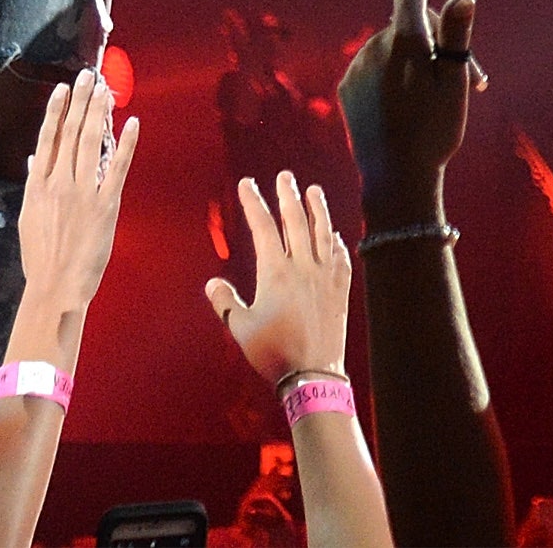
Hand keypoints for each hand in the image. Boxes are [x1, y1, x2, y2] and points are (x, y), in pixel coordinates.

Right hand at [7, 73, 138, 372]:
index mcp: (38, 185)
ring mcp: (83, 192)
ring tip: (105, 90)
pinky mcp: (105, 204)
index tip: (64, 88)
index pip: (48, 138)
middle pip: (71, 132)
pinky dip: (125, 143)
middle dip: (81, 101)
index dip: (57, 110)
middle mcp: (59, 182)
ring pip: (91, 142)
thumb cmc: (41, 256)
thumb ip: (35, 184)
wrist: (56, 286)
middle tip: (89, 76)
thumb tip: (36, 158)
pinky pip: (117, 167)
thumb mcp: (29, 217)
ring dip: (99, 113)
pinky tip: (132, 122)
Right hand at [203, 172, 348, 385]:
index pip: (264, 227)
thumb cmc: (273, 353)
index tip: (248, 184)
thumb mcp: (241, 328)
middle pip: (296, 221)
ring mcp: (326, 277)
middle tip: (284, 176)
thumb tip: (212, 283)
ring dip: (318, 209)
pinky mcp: (341, 289)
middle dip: (288, 196)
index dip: (254, 203)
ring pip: (323, 233)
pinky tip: (334, 234)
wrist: (312, 375)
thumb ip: (226, 302)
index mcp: (276, 273)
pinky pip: (341, 257)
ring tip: (313, 190)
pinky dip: (336, 241)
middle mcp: (304, 268)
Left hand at [337, 0, 485, 220]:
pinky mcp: (348, 87)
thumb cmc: (434, 133)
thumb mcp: (454, 84)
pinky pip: (377, 67)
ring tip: (438, 101)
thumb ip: (455, 36)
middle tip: (473, 80)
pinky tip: (408, 107)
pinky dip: (396, 77)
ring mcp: (358, 67)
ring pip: (396, 48)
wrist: (395, 181)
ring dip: (418, 63)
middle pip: (413, 25)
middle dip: (438, 41)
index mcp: (405, 43)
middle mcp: (375, 48)